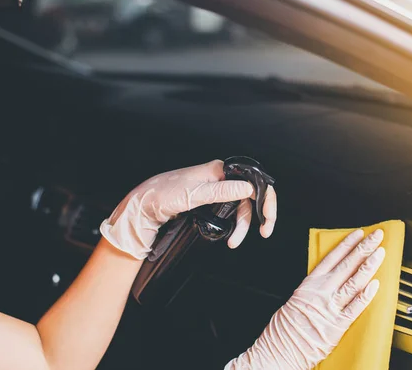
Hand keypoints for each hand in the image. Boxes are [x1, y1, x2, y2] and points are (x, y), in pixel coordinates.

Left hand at [100, 159, 276, 258]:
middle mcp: (221, 178)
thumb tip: (249, 188)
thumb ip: (222, 191)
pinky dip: (234, 224)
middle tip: (263, 233)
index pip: (254, 182)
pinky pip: (231, 212)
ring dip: (242, 225)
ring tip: (234, 242)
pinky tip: (230, 235)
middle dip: (256, 217)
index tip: (267, 220)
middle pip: (251, 197)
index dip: (266, 200)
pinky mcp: (211, 201)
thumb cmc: (164, 195)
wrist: (145, 205)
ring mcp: (216, 189)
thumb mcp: (194, 194)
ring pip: (241, 207)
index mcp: (220, 170)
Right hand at [226, 229, 384, 369]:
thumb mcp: (298, 297)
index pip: (333, 257)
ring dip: (369, 266)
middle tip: (377, 236)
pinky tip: (375, 285)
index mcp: (310, 283)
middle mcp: (321, 291)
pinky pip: (355, 308)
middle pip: (347, 264)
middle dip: (364, 248)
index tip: (359, 233)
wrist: (280, 349)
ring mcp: (330, 307)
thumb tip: (333, 277)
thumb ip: (316, 287)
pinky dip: (366, 295)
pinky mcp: (338, 325)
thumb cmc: (286, 327)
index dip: (348, 243)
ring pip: (354, 281)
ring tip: (380, 253)